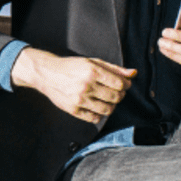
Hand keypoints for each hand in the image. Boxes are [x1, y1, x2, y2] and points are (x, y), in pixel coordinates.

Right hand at [11, 48, 135, 125]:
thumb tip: (133, 73)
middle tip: (116, 92)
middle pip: (116, 97)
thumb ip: (114, 68)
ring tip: (106, 99)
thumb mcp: (92, 62)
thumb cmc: (71, 67)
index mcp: (92, 71)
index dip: (126, 85)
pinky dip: (99, 114)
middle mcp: (86, 86)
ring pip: (108, 110)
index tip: (124, 84)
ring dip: (111, 105)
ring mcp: (79, 99)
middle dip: (120, 95)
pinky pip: (95, 118)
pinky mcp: (73, 110)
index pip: (120, 83)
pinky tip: (96, 106)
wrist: (47, 74)